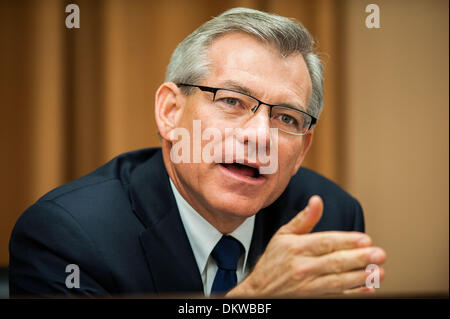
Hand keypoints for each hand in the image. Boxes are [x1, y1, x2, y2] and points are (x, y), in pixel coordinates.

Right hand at [227, 195, 385, 296]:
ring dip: (360, 276)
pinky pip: (335, 296)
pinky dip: (352, 294)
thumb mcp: (283, 235)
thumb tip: (317, 200)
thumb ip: (304, 219)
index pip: (324, 243)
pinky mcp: (312, 298)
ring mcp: (308, 286)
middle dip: (359, 259)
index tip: (365, 239)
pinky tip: (367, 289)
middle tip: (378, 254)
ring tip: (379, 271)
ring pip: (338, 281)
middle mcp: (302, 267)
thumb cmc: (273, 260)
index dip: (346, 241)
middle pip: (334, 262)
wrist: (259, 290)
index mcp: (295, 248)